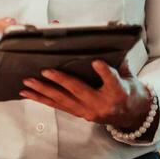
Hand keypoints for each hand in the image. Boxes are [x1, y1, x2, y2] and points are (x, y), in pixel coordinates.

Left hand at [19, 60, 152, 133]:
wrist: (132, 115)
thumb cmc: (129, 90)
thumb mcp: (130, 77)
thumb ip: (120, 63)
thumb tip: (115, 43)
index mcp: (118, 93)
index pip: (112, 81)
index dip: (104, 72)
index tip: (96, 62)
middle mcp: (102, 105)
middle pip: (79, 91)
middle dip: (61, 81)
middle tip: (45, 71)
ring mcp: (88, 111)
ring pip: (63, 100)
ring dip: (43, 91)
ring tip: (28, 82)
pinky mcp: (79, 114)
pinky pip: (57, 106)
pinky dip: (41, 99)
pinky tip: (28, 93)